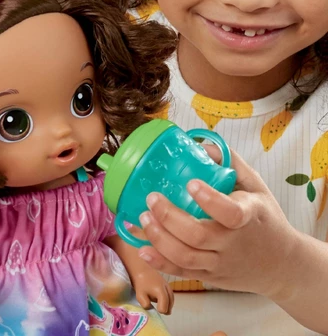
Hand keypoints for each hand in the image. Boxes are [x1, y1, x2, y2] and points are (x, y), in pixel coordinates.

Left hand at [131, 267, 173, 314]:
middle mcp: (167, 289)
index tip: (156, 310)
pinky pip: (171, 295)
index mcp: (161, 292)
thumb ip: (146, 305)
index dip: (160, 311)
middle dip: (165, 309)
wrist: (142, 269)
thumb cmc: (140, 283)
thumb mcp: (140, 296)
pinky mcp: (168, 284)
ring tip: (162, 308)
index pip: (164, 308)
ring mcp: (168, 286)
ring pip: (171, 299)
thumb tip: (151, 308)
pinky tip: (163, 301)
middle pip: (170, 304)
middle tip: (160, 311)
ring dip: (168, 305)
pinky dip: (168, 300)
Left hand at [138, 147, 298, 297]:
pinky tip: (142, 249)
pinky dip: (160, 262)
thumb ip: (232, 164)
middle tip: (152, 198)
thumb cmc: (265, 219)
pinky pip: (182, 273)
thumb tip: (200, 146)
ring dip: (159, 238)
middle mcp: (233, 243)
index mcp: (249, 217)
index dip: (210, 200)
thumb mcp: (257, 187)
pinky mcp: (209, 276)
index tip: (191, 184)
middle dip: (169, 217)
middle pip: (198, 236)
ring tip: (143, 218)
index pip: (231, 213)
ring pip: (185, 257)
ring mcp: (220, 263)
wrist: (281, 264)